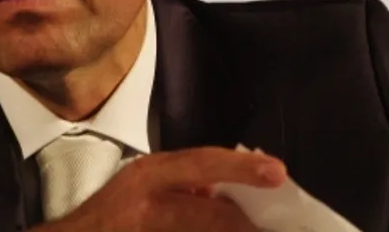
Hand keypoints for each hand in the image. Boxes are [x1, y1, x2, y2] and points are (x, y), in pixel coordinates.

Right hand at [34, 146, 287, 231]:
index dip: (243, 169)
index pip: (203, 164)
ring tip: (254, 228)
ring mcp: (151, 231)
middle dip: (246, 225)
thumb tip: (230, 190)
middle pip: (212, 216)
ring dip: (235, 231)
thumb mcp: (145, 182)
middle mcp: (151, 205)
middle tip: (277, 225)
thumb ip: (186, 182)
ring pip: (206, 231)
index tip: (278, 173)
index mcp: (151, 175)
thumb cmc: (110, 212)